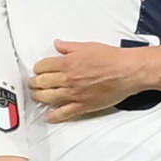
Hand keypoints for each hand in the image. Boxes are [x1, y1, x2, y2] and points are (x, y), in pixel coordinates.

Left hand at [30, 39, 144, 120]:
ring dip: (39, 97)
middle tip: (33, 84)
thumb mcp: (88, 46)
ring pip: (48, 98)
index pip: (42, 67)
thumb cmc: (111, 58)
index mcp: (67, 63)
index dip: (38, 68)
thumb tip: (57, 45)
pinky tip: (49, 115)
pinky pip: (63, 113)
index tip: (38, 70)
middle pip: (41, 83)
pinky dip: (53, 116)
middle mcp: (68, 79)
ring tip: (37, 96)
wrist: (127, 71)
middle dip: (34, 83)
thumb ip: (69, 47)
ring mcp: (74, 94)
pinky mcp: (83, 106)